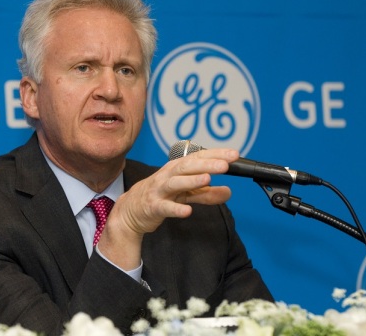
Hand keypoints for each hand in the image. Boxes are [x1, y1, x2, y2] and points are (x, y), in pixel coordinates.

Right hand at [97, 148, 238, 269]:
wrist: (131, 209)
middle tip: (225, 165)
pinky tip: (187, 211)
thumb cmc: (161, 196)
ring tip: (207, 180)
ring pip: (175, 183)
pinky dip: (176, 208)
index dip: (216, 155)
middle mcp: (168, 175)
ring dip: (191, 181)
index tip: (234, 155)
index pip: (198, 157)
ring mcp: (159, 190)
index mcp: (177, 168)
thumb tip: (229, 192)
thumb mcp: (186, 194)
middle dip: (206, 164)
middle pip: (187, 166)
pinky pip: (165, 207)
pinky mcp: (153, 206)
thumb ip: (207, 193)